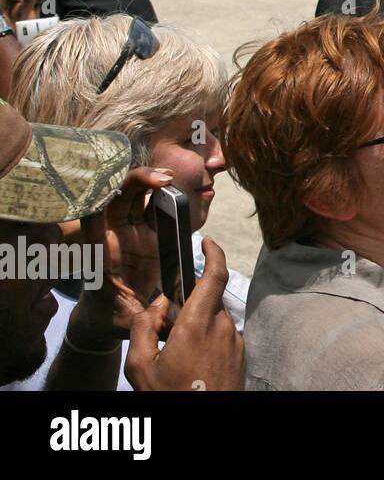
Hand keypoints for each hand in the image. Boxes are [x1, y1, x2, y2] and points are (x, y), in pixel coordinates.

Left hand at [72, 166, 172, 342]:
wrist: (110, 317)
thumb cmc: (115, 319)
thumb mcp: (128, 321)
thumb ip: (145, 318)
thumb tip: (167, 313)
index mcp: (101, 254)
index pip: (93, 219)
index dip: (105, 198)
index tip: (119, 190)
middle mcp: (113, 237)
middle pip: (118, 198)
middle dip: (137, 183)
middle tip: (163, 179)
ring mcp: (131, 234)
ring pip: (135, 198)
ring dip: (150, 182)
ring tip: (169, 178)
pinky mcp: (148, 235)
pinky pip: (152, 207)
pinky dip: (161, 194)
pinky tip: (174, 186)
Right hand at [125, 237, 244, 390]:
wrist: (205, 426)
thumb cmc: (172, 396)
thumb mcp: (141, 365)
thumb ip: (144, 327)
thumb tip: (155, 305)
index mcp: (199, 323)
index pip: (215, 274)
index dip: (213, 253)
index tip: (206, 242)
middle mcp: (223, 326)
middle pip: (206, 301)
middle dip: (187, 306)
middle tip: (164, 328)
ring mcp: (235, 342)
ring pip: (213, 321)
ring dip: (195, 328)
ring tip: (174, 357)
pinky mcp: (240, 356)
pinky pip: (221, 338)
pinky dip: (205, 343)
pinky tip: (189, 367)